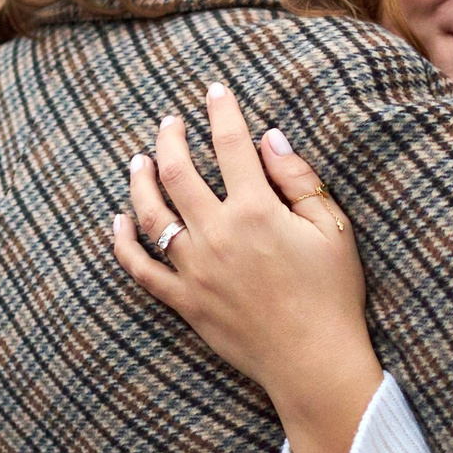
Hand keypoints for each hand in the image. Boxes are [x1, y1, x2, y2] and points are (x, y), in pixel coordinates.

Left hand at [111, 81, 382, 452]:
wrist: (314, 362)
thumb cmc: (333, 294)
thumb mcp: (334, 229)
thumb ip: (299, 180)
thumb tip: (270, 139)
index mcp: (256, 210)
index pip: (231, 145)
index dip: (221, 112)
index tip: (214, 91)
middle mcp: (217, 234)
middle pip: (178, 172)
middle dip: (170, 138)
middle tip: (168, 122)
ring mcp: (195, 270)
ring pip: (151, 215)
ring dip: (140, 181)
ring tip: (139, 160)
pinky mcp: (184, 301)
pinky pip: (141, 268)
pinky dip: (124, 242)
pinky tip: (118, 221)